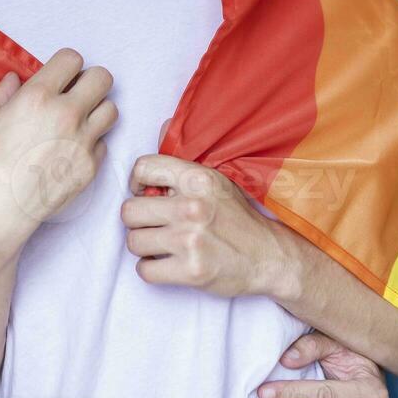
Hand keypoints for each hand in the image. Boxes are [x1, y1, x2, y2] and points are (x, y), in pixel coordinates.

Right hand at [0, 49, 115, 254]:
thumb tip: (13, 80)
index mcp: (37, 96)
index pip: (73, 59)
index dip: (67, 65)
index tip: (60, 77)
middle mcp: (65, 114)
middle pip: (102, 78)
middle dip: (91, 81)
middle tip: (78, 93)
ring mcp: (82, 141)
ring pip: (111, 110)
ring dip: (97, 111)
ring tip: (80, 120)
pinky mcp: (90, 166)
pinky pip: (103, 143)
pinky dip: (92, 143)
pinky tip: (72, 149)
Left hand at [122, 153, 282, 297]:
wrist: (267, 256)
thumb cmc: (237, 218)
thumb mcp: (216, 179)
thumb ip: (183, 161)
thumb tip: (161, 127)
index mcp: (198, 179)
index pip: (143, 168)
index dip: (136, 182)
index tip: (144, 193)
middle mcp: (192, 207)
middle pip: (130, 210)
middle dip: (138, 219)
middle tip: (153, 223)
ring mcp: (190, 240)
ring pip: (133, 241)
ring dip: (144, 246)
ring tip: (162, 244)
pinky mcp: (191, 271)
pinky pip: (144, 270)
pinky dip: (151, 269)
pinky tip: (167, 263)